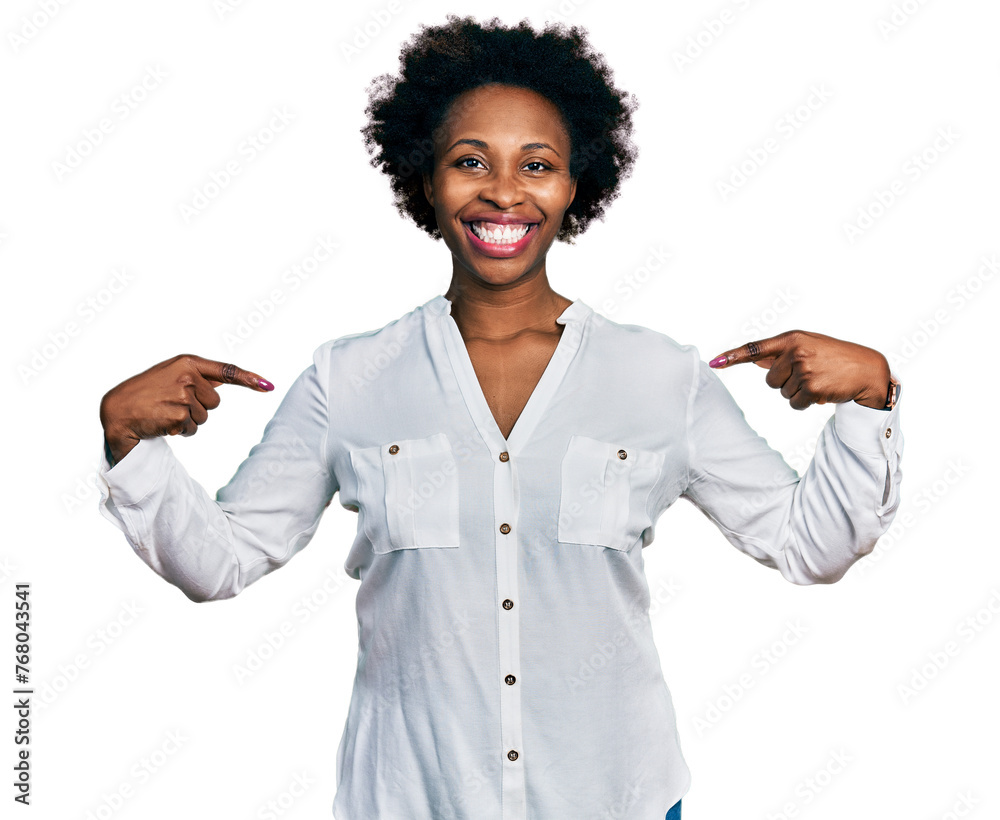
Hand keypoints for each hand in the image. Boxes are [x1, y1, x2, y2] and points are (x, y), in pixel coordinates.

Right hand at [100, 354, 273, 462]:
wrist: (119, 408)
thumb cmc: (148, 390)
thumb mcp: (172, 373)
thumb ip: (199, 376)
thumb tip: (228, 381)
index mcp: (187, 362)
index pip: (226, 371)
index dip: (249, 379)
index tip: (268, 386)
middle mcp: (187, 376)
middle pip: (215, 402)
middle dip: (198, 407)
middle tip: (173, 403)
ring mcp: (182, 396)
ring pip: (204, 417)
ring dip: (188, 420)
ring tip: (166, 411)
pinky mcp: (178, 415)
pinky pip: (193, 429)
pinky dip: (181, 431)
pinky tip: (163, 422)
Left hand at [708, 330, 890, 410]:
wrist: (866, 369)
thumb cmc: (834, 356)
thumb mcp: (808, 345)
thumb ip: (781, 353)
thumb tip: (755, 361)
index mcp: (792, 338)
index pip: (755, 348)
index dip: (732, 357)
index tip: (714, 363)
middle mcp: (796, 352)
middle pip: (769, 380)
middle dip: (786, 381)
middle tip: (809, 373)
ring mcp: (804, 370)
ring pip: (782, 393)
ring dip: (798, 392)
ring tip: (819, 379)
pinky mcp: (812, 388)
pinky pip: (794, 404)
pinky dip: (805, 402)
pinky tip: (822, 391)